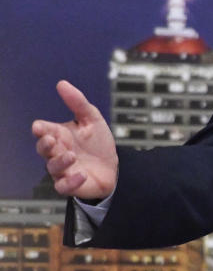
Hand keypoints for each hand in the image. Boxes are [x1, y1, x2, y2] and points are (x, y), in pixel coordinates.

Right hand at [32, 80, 118, 199]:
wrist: (114, 167)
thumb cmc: (98, 143)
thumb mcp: (92, 119)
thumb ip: (78, 102)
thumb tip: (62, 84)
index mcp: (60, 135)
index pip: (44, 131)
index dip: (40, 129)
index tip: (40, 127)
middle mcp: (58, 152)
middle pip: (43, 149)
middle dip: (45, 145)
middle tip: (52, 140)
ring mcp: (63, 169)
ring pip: (52, 167)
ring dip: (60, 161)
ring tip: (72, 155)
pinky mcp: (71, 184)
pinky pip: (63, 186)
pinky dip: (71, 181)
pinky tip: (81, 174)